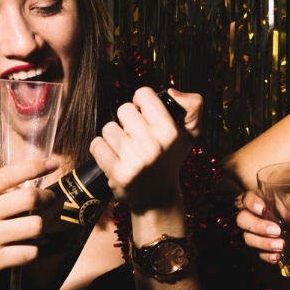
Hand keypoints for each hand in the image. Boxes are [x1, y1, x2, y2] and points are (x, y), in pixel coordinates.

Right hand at [0, 158, 56, 289]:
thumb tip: (24, 186)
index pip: (10, 173)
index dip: (35, 166)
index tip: (52, 164)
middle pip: (30, 197)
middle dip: (47, 198)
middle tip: (49, 201)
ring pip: (35, 225)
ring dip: (40, 227)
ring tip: (34, 229)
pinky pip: (29, 253)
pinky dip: (33, 251)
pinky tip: (26, 249)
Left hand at [89, 87, 201, 212]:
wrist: (157, 198)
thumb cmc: (170, 159)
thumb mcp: (189, 133)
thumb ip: (192, 106)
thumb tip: (171, 92)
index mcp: (170, 132)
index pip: (143, 94)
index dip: (142, 102)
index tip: (144, 113)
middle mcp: (153, 145)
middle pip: (124, 109)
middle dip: (128, 121)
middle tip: (136, 135)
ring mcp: (134, 160)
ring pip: (108, 127)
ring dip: (115, 136)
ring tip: (128, 149)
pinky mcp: (118, 173)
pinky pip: (97, 145)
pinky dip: (103, 150)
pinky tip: (115, 158)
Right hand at [235, 188, 289, 264]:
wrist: (283, 219)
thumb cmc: (286, 207)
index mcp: (258, 199)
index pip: (247, 198)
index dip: (252, 203)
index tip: (263, 209)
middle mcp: (249, 215)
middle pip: (243, 219)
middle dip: (258, 226)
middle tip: (276, 231)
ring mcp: (251, 231)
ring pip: (248, 237)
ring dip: (263, 243)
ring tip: (281, 246)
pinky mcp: (256, 246)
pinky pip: (256, 253)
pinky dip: (266, 256)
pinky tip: (277, 257)